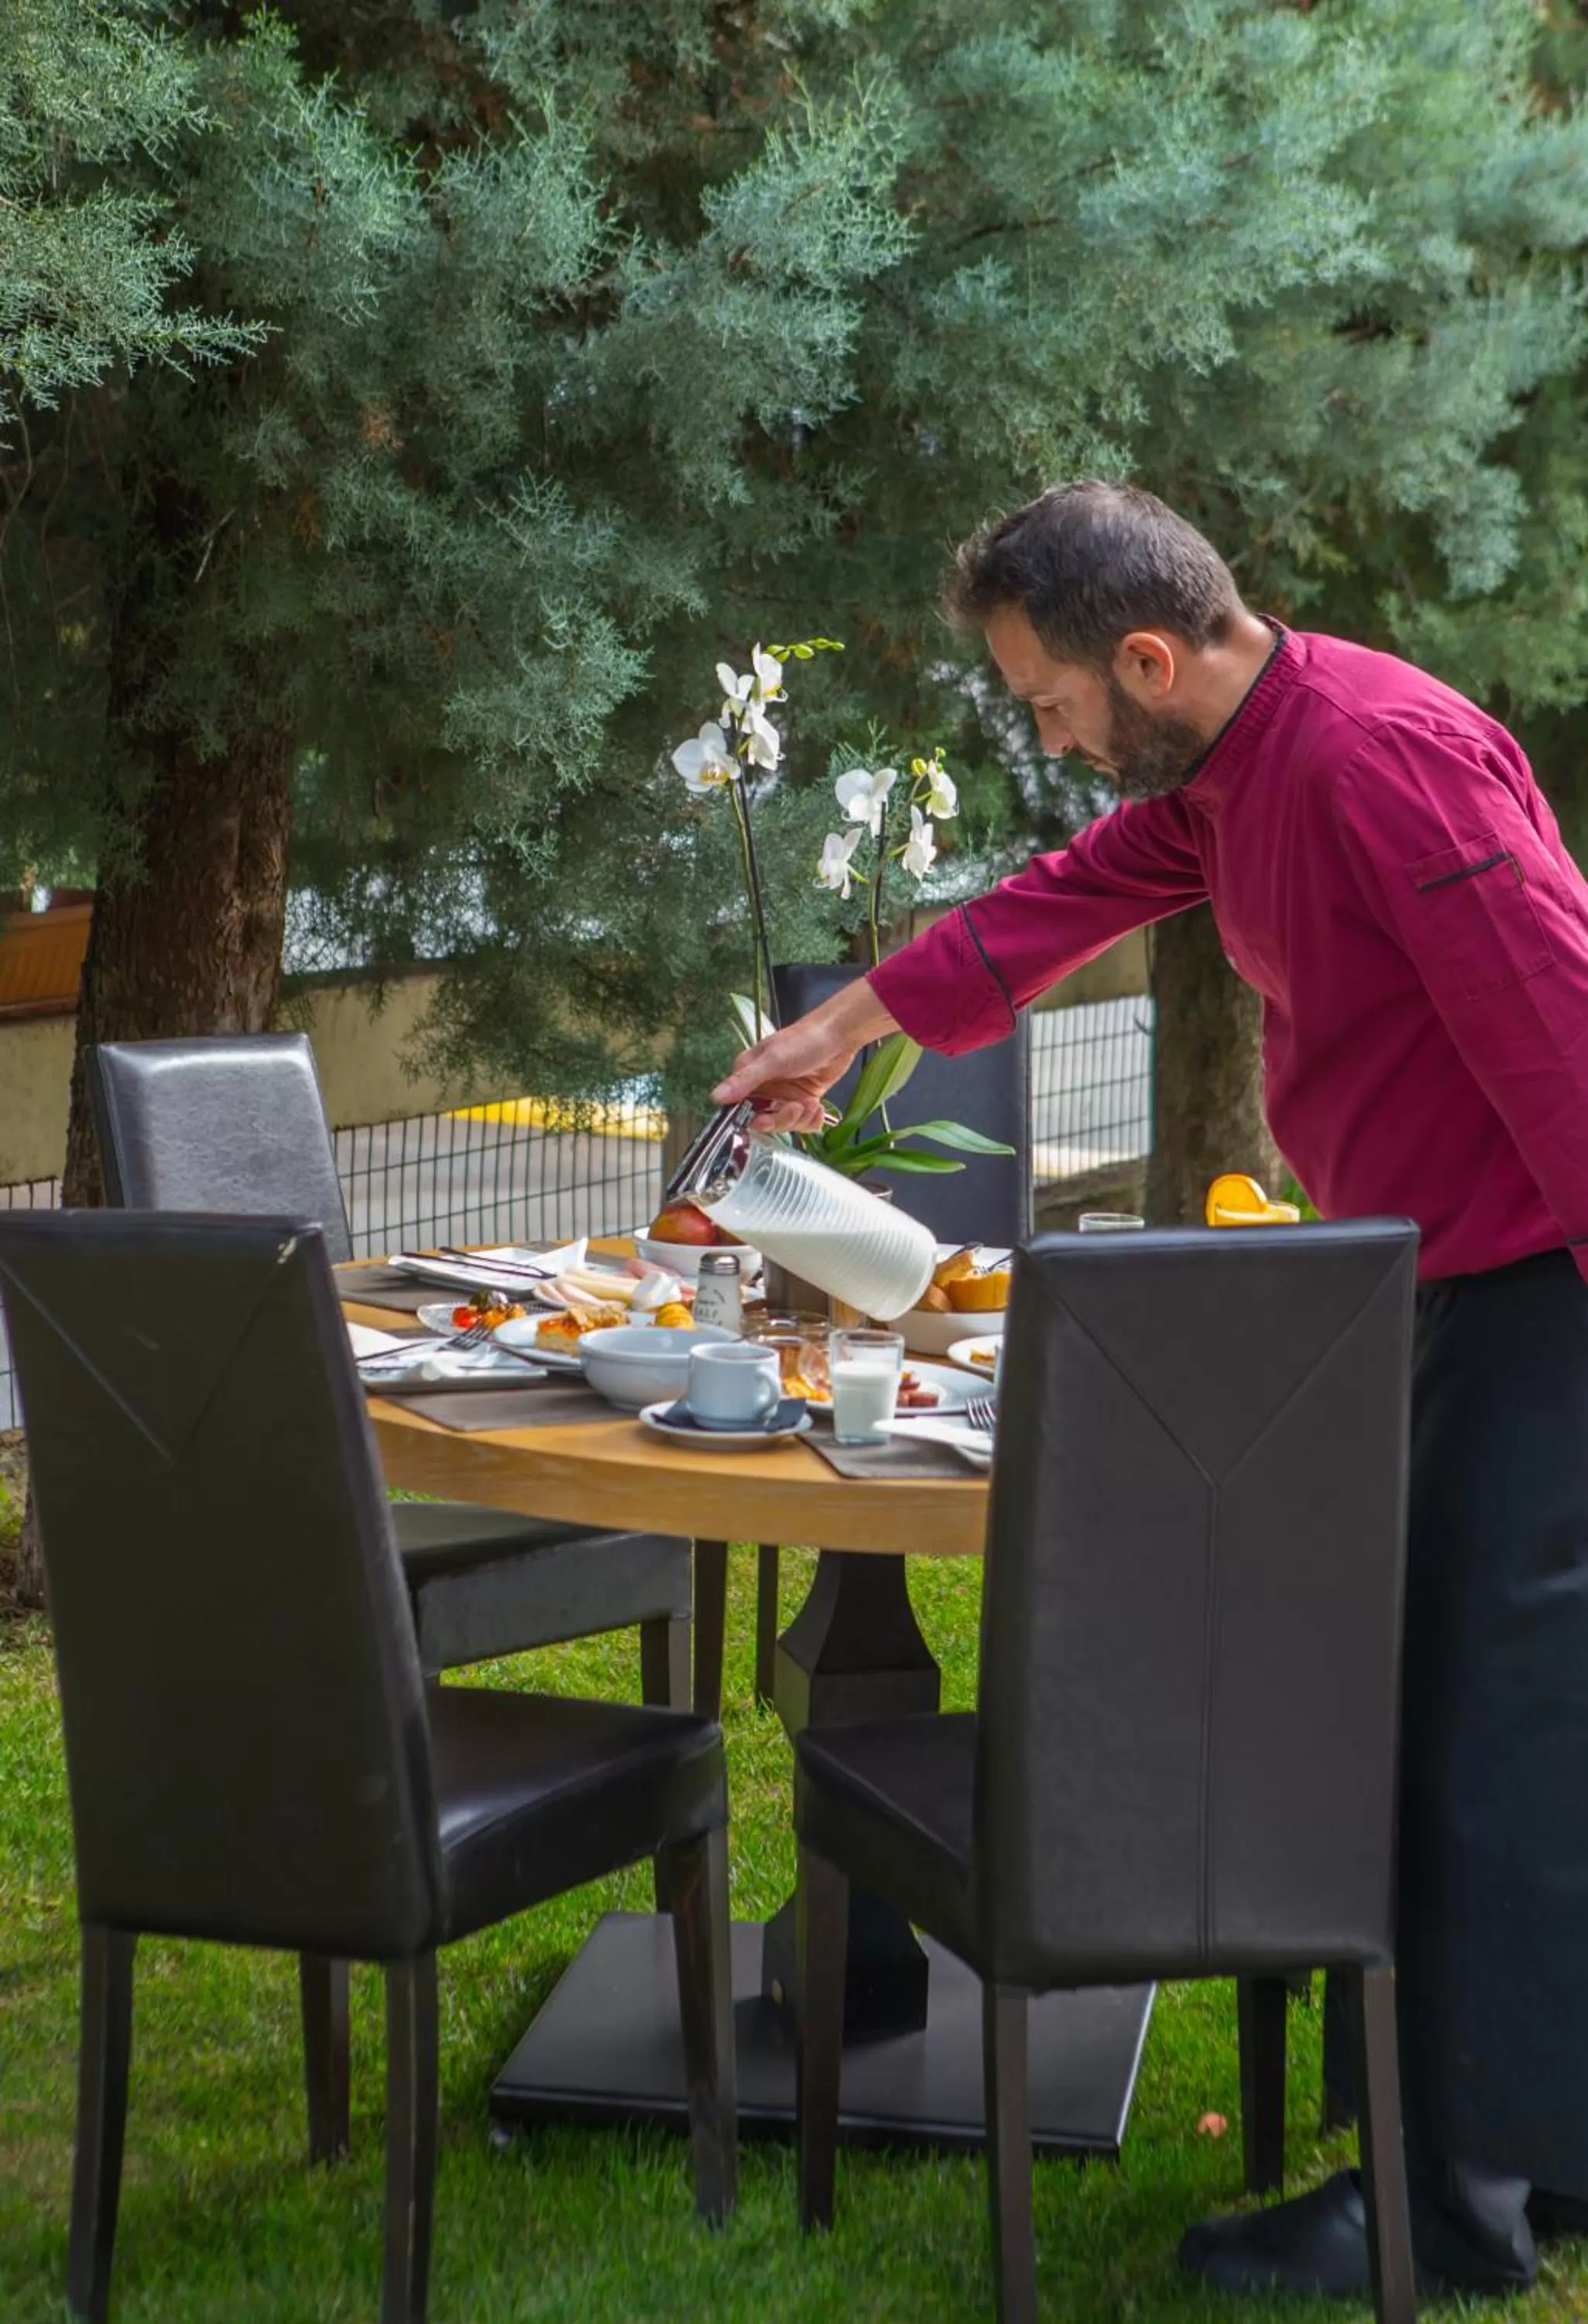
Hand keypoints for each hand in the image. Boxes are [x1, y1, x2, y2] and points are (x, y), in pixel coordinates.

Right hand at [712, 982, 901, 1133]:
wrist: (839, 1035)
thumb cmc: (804, 1040)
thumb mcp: (773, 1060)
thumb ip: (745, 1080)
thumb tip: (716, 1097)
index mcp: (749, 1075)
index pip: (739, 1107)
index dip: (751, 1118)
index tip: (764, 1119)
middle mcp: (764, 1088)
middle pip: (764, 1120)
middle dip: (781, 1119)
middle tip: (795, 1108)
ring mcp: (784, 1095)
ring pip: (785, 1124)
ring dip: (799, 1118)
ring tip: (810, 1104)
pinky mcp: (802, 1101)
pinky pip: (802, 1123)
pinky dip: (811, 1120)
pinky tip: (818, 1107)